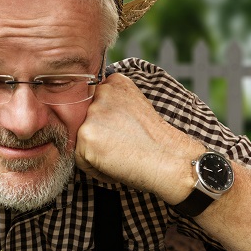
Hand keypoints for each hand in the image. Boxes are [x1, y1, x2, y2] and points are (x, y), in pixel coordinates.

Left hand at [74, 74, 201, 203]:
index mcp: (115, 82)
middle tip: (124, 145)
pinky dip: (95, 168)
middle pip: (84, 121)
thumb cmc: (156, 141)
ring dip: (96, 152)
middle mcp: (101, 92)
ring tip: (121, 154)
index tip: (124, 133)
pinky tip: (116, 164)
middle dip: (100, 137)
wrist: (169, 159)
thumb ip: (113, 104)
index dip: (107, 125)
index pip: (93, 104)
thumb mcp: (136, 107)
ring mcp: (91, 113)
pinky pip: (80, 159)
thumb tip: (91, 114)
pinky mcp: (85, 136)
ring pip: (80, 140)